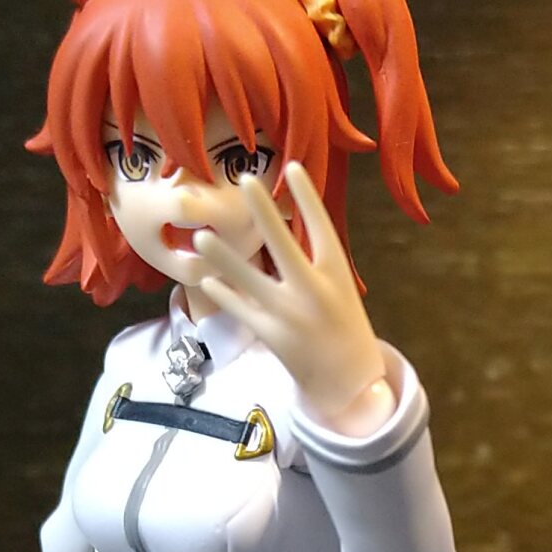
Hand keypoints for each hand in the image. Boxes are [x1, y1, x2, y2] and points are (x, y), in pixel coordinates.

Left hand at [192, 164, 394, 434]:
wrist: (351, 384)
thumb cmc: (344, 329)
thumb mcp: (341, 292)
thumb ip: (315, 264)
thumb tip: (282, 229)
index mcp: (337, 276)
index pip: (322, 228)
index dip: (307, 197)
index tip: (292, 167)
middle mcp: (314, 292)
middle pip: (284, 244)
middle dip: (263, 212)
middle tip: (245, 180)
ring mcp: (290, 315)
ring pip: (249, 280)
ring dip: (223, 258)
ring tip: (201, 236)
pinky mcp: (272, 336)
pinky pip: (241, 310)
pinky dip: (223, 295)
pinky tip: (207, 280)